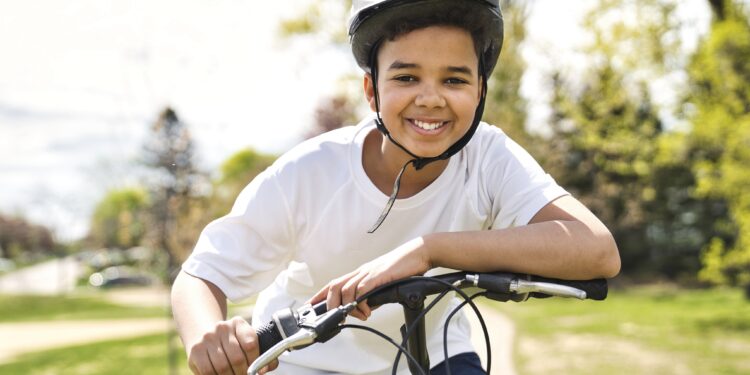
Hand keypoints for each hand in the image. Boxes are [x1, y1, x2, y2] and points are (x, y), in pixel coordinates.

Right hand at [186, 316, 277, 374]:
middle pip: (237, 358)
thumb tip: (264, 369)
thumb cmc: (232, 343)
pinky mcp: (196, 350)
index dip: (255, 361)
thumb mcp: (246, 343)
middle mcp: (222, 327)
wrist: (204, 335)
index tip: (256, 370)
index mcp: (238, 323)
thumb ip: (262, 355)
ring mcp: (208, 338)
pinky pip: (208, 371)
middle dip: (243, 373)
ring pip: (222, 366)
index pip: (251, 344)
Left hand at [308, 237, 431, 319]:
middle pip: (334, 286)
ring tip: (358, 316)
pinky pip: (362, 289)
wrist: (418, 253)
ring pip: (345, 289)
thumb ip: (373, 295)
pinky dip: (361, 303)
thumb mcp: (383, 283)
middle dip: (330, 305)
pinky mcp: (378, 275)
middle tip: (337, 318)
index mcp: (360, 274)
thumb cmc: (403, 267)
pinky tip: (367, 310)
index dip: (320, 295)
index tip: (310, 306)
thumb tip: (366, 308)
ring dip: (347, 307)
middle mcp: (360, 272)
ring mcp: (368, 273)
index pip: (334, 284)